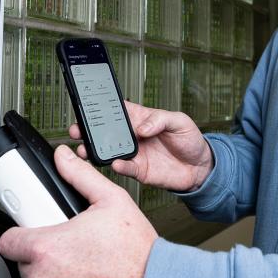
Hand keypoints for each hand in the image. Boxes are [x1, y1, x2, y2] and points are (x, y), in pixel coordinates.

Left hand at [0, 145, 157, 277]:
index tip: (34, 234)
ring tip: (85, 274)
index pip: (9, 241)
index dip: (22, 234)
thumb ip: (80, 177)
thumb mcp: (113, 202)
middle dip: (45, 258)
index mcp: (46, 248)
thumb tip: (63, 159)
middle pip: (26, 265)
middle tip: (73, 252)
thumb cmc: (138, 256)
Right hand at [70, 101, 213, 191]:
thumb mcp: (179, 120)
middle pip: (106, 131)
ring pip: (109, 150)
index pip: (117, 110)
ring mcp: (134, 153)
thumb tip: (142, 126)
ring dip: (96, 149)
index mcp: (141, 119)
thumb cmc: (190, 140)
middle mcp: (134, 136)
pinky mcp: (139, 170)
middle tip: (78, 129)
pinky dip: (118, 166)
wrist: (200, 167)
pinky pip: (124, 168)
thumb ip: (160, 119)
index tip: (88, 106)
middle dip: (89, 130)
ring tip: (87, 148)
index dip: (102, 107)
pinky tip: (115, 163)